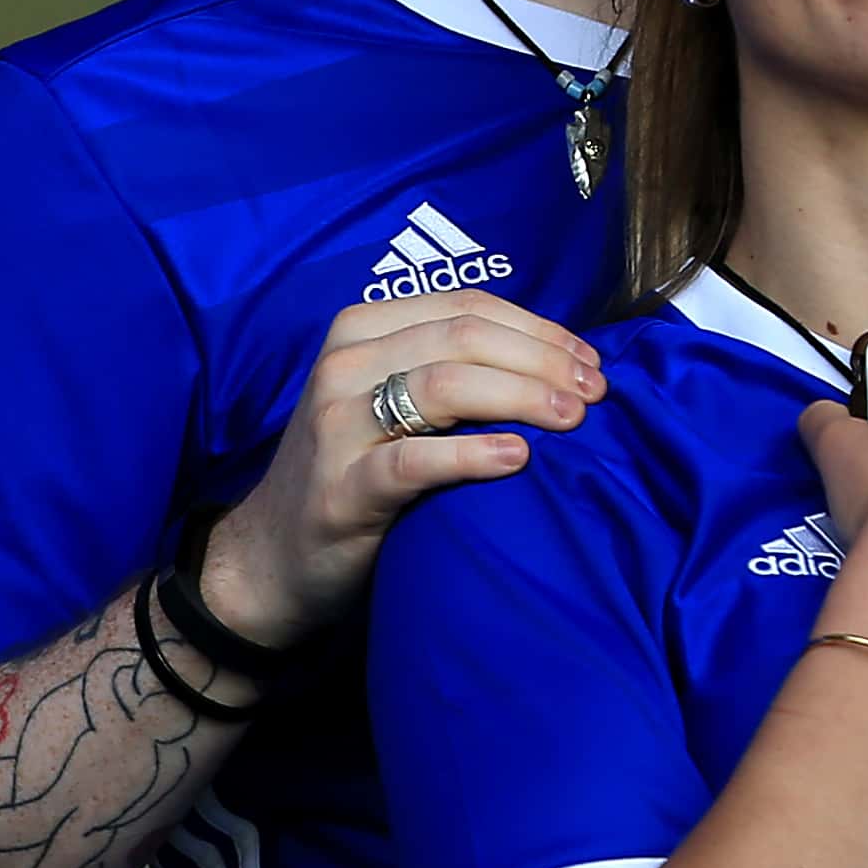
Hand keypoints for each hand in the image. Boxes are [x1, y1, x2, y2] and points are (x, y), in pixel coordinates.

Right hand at [201, 293, 603, 648]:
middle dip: (542, 359)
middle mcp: (344, 363)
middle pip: (464, 338)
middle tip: (595, 392)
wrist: (271, 559)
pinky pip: (414, 460)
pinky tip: (518, 457)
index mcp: (363, 329)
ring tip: (572, 418)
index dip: (538, 328)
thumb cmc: (356, 471)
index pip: (467, 307)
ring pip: (444, 385)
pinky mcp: (339, 489)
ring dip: (521, 396)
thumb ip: (453, 369)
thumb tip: (560, 360)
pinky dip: (472, 454)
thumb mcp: (394, 403)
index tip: (590, 360)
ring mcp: (336, 424)